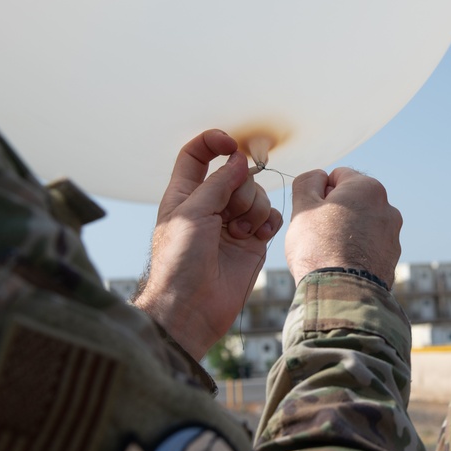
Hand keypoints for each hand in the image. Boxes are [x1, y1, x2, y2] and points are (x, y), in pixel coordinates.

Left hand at [133, 129, 281, 359]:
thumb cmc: (179, 262)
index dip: (214, 142)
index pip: (197, 154)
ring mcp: (233, 224)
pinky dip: (268, 222)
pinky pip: (271, 218)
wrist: (192, 308)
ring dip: (254, 208)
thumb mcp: (192, 213)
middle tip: (230, 213)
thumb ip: (218, 183)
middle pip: (237, 174)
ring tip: (240, 233)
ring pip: (257, 194)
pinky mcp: (252, 242)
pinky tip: (258, 236)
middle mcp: (210, 206)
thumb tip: (239, 160)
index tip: (231, 144)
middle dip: (242, 188)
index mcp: (186, 194)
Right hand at [286, 167, 401, 287]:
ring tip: (330, 252)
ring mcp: (392, 234)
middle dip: (334, 212)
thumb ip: (307, 182)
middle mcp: (387, 207)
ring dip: (346, 231)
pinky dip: (357, 250)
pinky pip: (369, 246)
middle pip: (351, 200)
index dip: (318, 193)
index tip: (312, 214)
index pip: (336, 176)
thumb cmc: (318, 247)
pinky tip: (342, 265)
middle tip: (317, 234)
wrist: (342, 293)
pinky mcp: (392, 258)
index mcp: (367, 188)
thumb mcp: (303, 206)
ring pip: (361, 224)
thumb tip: (318, 177)